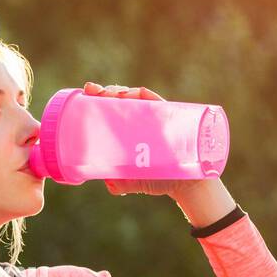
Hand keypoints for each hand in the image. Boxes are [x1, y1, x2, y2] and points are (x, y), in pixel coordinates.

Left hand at [83, 81, 206, 198]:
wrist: (189, 186)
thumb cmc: (162, 179)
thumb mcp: (137, 181)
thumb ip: (122, 183)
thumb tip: (109, 184)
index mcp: (132, 130)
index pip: (114, 108)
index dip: (99, 98)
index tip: (87, 91)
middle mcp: (143, 120)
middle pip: (123, 98)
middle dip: (107, 91)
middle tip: (93, 91)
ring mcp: (157, 118)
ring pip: (137, 96)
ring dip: (122, 91)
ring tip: (109, 94)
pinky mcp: (171, 119)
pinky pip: (157, 102)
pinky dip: (144, 95)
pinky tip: (134, 94)